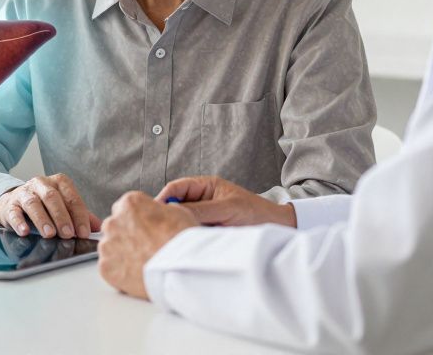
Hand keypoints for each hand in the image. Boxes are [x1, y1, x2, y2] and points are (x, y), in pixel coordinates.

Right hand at [0, 174, 101, 238]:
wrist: (15, 203)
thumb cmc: (45, 206)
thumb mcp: (64, 207)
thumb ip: (81, 215)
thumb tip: (99, 227)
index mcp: (59, 182)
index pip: (72, 197)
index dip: (79, 215)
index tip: (83, 233)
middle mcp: (41, 183)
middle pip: (52, 197)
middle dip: (62, 217)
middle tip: (68, 235)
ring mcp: (24, 193)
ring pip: (33, 203)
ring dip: (42, 219)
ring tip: (49, 234)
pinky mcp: (10, 204)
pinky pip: (14, 212)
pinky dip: (19, 222)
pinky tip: (24, 232)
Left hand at [98, 191, 196, 299]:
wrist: (180, 270)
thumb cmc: (181, 242)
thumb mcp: (178, 212)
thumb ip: (159, 210)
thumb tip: (157, 214)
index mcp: (130, 204)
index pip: (126, 207)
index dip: (137, 219)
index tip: (145, 228)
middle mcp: (114, 221)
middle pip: (115, 226)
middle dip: (127, 235)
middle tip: (144, 247)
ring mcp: (107, 245)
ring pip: (110, 247)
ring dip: (122, 252)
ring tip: (142, 262)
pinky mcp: (106, 266)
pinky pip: (109, 266)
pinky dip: (119, 271)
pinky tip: (135, 273)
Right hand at [156, 175, 295, 227]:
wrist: (277, 229)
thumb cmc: (256, 213)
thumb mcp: (228, 208)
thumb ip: (201, 210)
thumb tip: (174, 213)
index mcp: (205, 186)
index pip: (176, 188)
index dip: (163, 198)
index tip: (154, 211)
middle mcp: (201, 201)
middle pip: (175, 206)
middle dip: (167, 216)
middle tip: (159, 228)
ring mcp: (204, 217)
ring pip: (182, 222)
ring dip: (178, 229)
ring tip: (172, 238)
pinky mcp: (207, 233)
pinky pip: (191, 234)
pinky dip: (187, 239)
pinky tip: (184, 246)